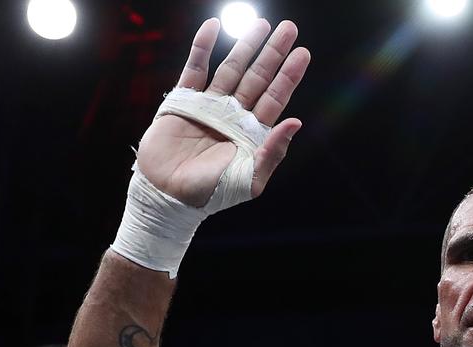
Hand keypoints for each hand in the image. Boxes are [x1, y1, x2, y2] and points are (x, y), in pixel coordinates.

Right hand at [136, 18, 309, 206]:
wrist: (169, 195)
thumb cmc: (212, 193)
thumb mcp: (249, 179)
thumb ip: (273, 152)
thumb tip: (296, 122)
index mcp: (252, 133)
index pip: (275, 98)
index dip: (288, 76)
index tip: (303, 53)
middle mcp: (234, 115)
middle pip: (258, 77)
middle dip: (273, 53)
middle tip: (289, 29)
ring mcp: (210, 105)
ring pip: (231, 68)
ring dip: (245, 46)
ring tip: (261, 24)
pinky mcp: (184, 100)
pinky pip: (195, 68)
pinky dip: (203, 47)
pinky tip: (214, 27)